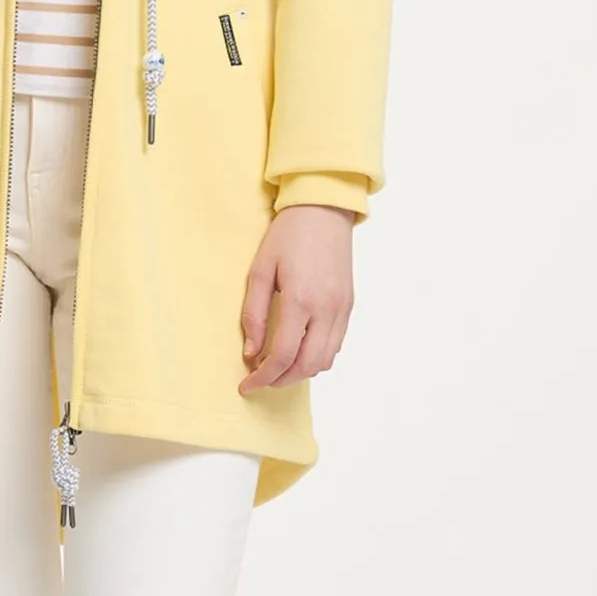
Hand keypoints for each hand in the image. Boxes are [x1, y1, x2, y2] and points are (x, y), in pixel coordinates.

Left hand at [238, 204, 355, 391]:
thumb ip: (253, 314)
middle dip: (282, 380)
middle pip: (307, 366)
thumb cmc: (288, 235)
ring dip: (301, 372)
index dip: (263, 377)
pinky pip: (336, 345)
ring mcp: (341, 309)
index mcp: (300, 300)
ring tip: (278, 366)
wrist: (324, 210)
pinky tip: (299, 349)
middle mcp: (326, 309)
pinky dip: (317, 356)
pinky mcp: (349, 306)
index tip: (247, 385)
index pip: (283, 356)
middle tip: (261, 379)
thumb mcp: (260, 271)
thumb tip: (251, 352)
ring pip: (325, 361)